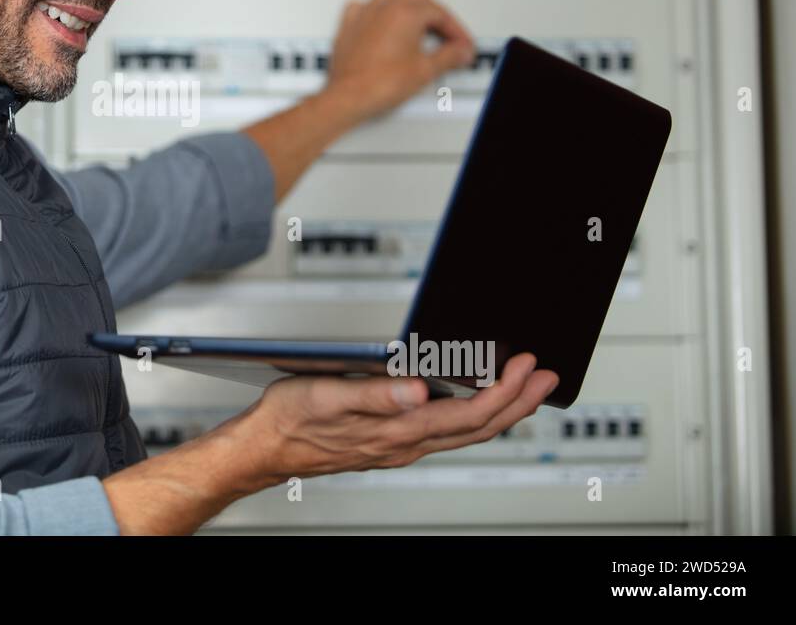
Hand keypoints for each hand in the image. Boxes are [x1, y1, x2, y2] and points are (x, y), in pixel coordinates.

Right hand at [234, 353, 557, 483]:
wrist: (266, 446)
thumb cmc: (292, 419)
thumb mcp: (329, 395)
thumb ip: (377, 394)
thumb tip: (420, 389)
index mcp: (398, 430)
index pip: (468, 413)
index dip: (505, 391)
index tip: (528, 367)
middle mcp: (406, 443)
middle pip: (478, 427)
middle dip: (518, 401)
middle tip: (546, 378)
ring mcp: (401, 446)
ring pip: (466, 433)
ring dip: (501, 410)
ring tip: (524, 389)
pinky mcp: (391, 442)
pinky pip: (447, 433)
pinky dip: (472, 417)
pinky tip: (472, 404)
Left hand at [319, 0, 475, 125]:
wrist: (348, 97)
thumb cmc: (377, 83)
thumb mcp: (425, 70)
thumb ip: (449, 56)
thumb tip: (460, 51)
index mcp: (406, 13)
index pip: (440, 13)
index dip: (455, 29)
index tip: (461, 43)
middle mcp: (384, 7)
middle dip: (436, 15)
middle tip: (446, 35)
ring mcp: (364, 14)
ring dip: (408, 8)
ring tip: (419, 26)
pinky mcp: (349, 25)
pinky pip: (364, 7)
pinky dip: (377, 11)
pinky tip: (381, 20)